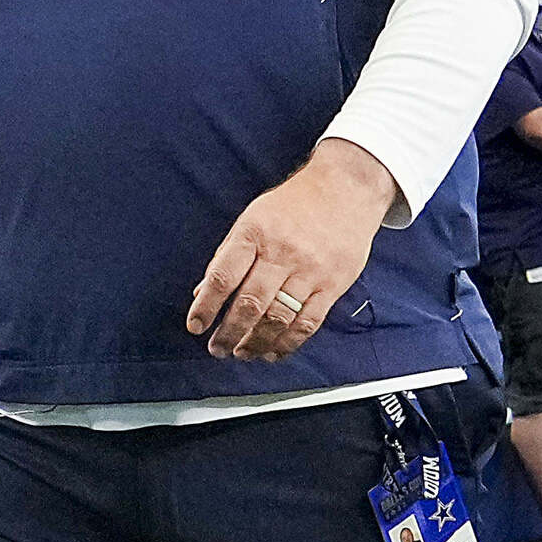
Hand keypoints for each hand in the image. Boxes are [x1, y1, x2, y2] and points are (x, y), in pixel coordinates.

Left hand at [189, 141, 395, 361]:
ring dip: (255, 343)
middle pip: (250, 303)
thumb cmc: (293, 204)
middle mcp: (282, 253)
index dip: (206, 306)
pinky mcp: (333, 284)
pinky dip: (287, 343)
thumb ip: (228, 256)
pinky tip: (272, 352)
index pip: (223, 277)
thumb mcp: (253, 218)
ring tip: (242, 353)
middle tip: (217, 349)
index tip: (195, 326)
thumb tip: (202, 293)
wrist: (346, 188)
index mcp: (254, 233)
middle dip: (228, 333)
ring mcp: (310, 270)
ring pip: (278, 318)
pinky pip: (308, 323)